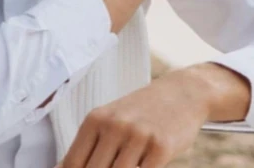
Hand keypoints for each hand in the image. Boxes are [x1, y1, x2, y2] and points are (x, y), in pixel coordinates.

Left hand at [59, 69, 212, 167]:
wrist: (181, 93)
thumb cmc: (140, 112)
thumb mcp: (110, 120)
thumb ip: (89, 145)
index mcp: (95, 120)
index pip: (72, 163)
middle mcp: (114, 126)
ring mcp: (138, 136)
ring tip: (127, 164)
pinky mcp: (161, 147)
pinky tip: (143, 165)